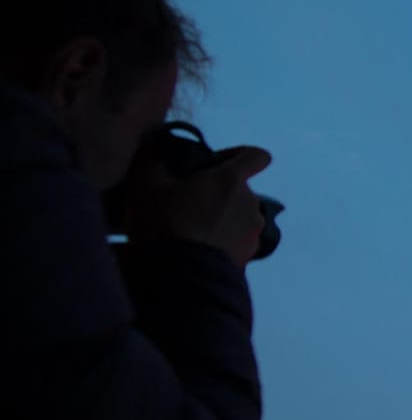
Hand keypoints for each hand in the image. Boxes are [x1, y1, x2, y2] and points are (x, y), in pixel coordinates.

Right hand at [123, 146, 271, 268]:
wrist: (180, 276)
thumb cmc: (165, 223)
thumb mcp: (147, 185)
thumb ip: (152, 158)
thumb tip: (153, 143)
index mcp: (232, 179)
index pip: (257, 155)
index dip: (241, 155)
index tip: (219, 162)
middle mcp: (251, 203)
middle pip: (240, 189)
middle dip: (218, 193)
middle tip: (187, 203)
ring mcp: (253, 232)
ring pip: (238, 217)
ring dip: (221, 219)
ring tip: (190, 231)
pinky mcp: (249, 256)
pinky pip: (236, 241)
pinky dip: (222, 242)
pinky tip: (197, 250)